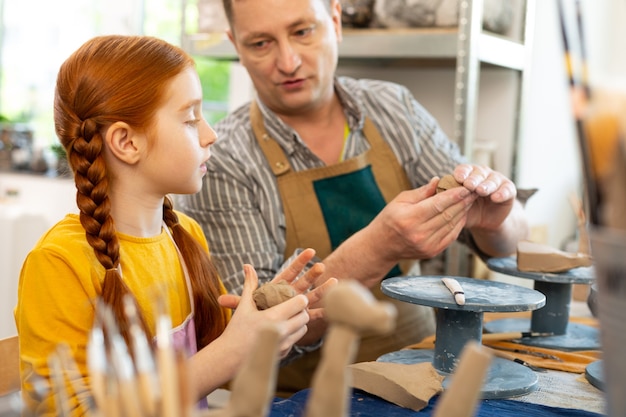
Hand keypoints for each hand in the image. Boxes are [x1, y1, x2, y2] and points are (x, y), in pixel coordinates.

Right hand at [218, 264, 309, 358]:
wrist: (228, 358)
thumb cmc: (235, 330)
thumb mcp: (243, 306)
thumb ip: (249, 284)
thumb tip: (248, 266)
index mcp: (274, 317)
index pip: (300, 303)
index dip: (299, 298)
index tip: (292, 296)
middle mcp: (282, 332)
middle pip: (305, 316)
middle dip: (301, 310)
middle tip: (292, 306)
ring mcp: (283, 345)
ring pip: (303, 329)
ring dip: (298, 322)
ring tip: (287, 317)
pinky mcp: (283, 355)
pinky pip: (295, 341)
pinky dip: (291, 334)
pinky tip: (280, 331)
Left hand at [219, 248, 336, 312]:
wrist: (264, 328)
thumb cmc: (256, 314)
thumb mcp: (246, 307)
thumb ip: (237, 300)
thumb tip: (219, 297)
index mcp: (280, 287)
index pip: (291, 271)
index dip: (300, 261)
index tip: (310, 250)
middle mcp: (292, 294)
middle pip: (304, 282)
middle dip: (313, 274)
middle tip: (321, 266)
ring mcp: (299, 304)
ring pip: (312, 296)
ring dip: (323, 289)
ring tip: (335, 282)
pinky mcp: (303, 317)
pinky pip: (315, 314)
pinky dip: (323, 312)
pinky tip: (333, 309)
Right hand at [364, 177, 476, 262]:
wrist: (382, 246)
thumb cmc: (389, 219)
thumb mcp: (400, 201)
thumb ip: (421, 192)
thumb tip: (439, 180)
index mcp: (409, 218)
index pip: (438, 204)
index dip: (454, 195)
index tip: (466, 186)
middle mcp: (419, 233)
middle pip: (448, 214)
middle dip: (463, 201)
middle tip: (474, 190)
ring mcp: (427, 245)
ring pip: (452, 225)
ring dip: (463, 211)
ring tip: (470, 200)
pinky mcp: (432, 252)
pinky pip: (451, 236)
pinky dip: (458, 224)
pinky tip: (462, 213)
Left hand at [451, 164, 515, 230]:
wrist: (485, 222)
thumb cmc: (466, 210)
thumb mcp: (455, 206)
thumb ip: (448, 199)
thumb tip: (432, 195)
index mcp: (467, 175)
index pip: (464, 170)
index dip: (461, 173)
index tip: (458, 178)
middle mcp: (482, 174)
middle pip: (478, 173)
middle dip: (473, 179)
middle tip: (469, 185)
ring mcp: (496, 180)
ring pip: (492, 180)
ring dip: (486, 185)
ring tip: (481, 191)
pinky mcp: (509, 189)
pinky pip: (507, 189)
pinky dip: (502, 193)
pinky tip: (496, 197)